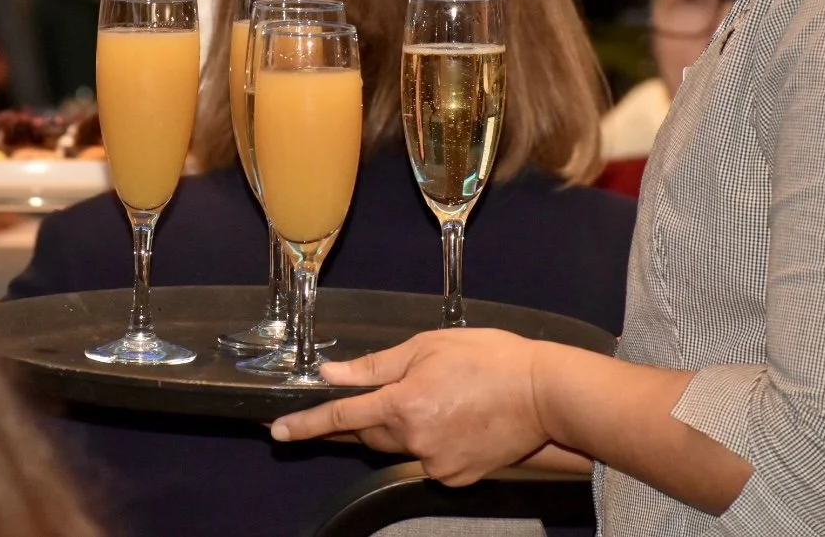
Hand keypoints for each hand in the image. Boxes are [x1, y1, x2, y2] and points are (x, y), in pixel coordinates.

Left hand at [271, 328, 547, 485]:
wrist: (546, 394)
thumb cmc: (492, 359)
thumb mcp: (429, 346)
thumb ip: (376, 365)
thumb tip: (334, 374)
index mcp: (404, 403)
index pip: (342, 417)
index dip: (306, 424)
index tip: (278, 430)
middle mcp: (415, 439)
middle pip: (369, 434)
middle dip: (364, 417)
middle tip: (379, 396)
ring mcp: (436, 463)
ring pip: (400, 446)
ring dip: (403, 425)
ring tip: (440, 397)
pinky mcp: (456, 477)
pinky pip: (428, 459)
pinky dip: (431, 440)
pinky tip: (456, 418)